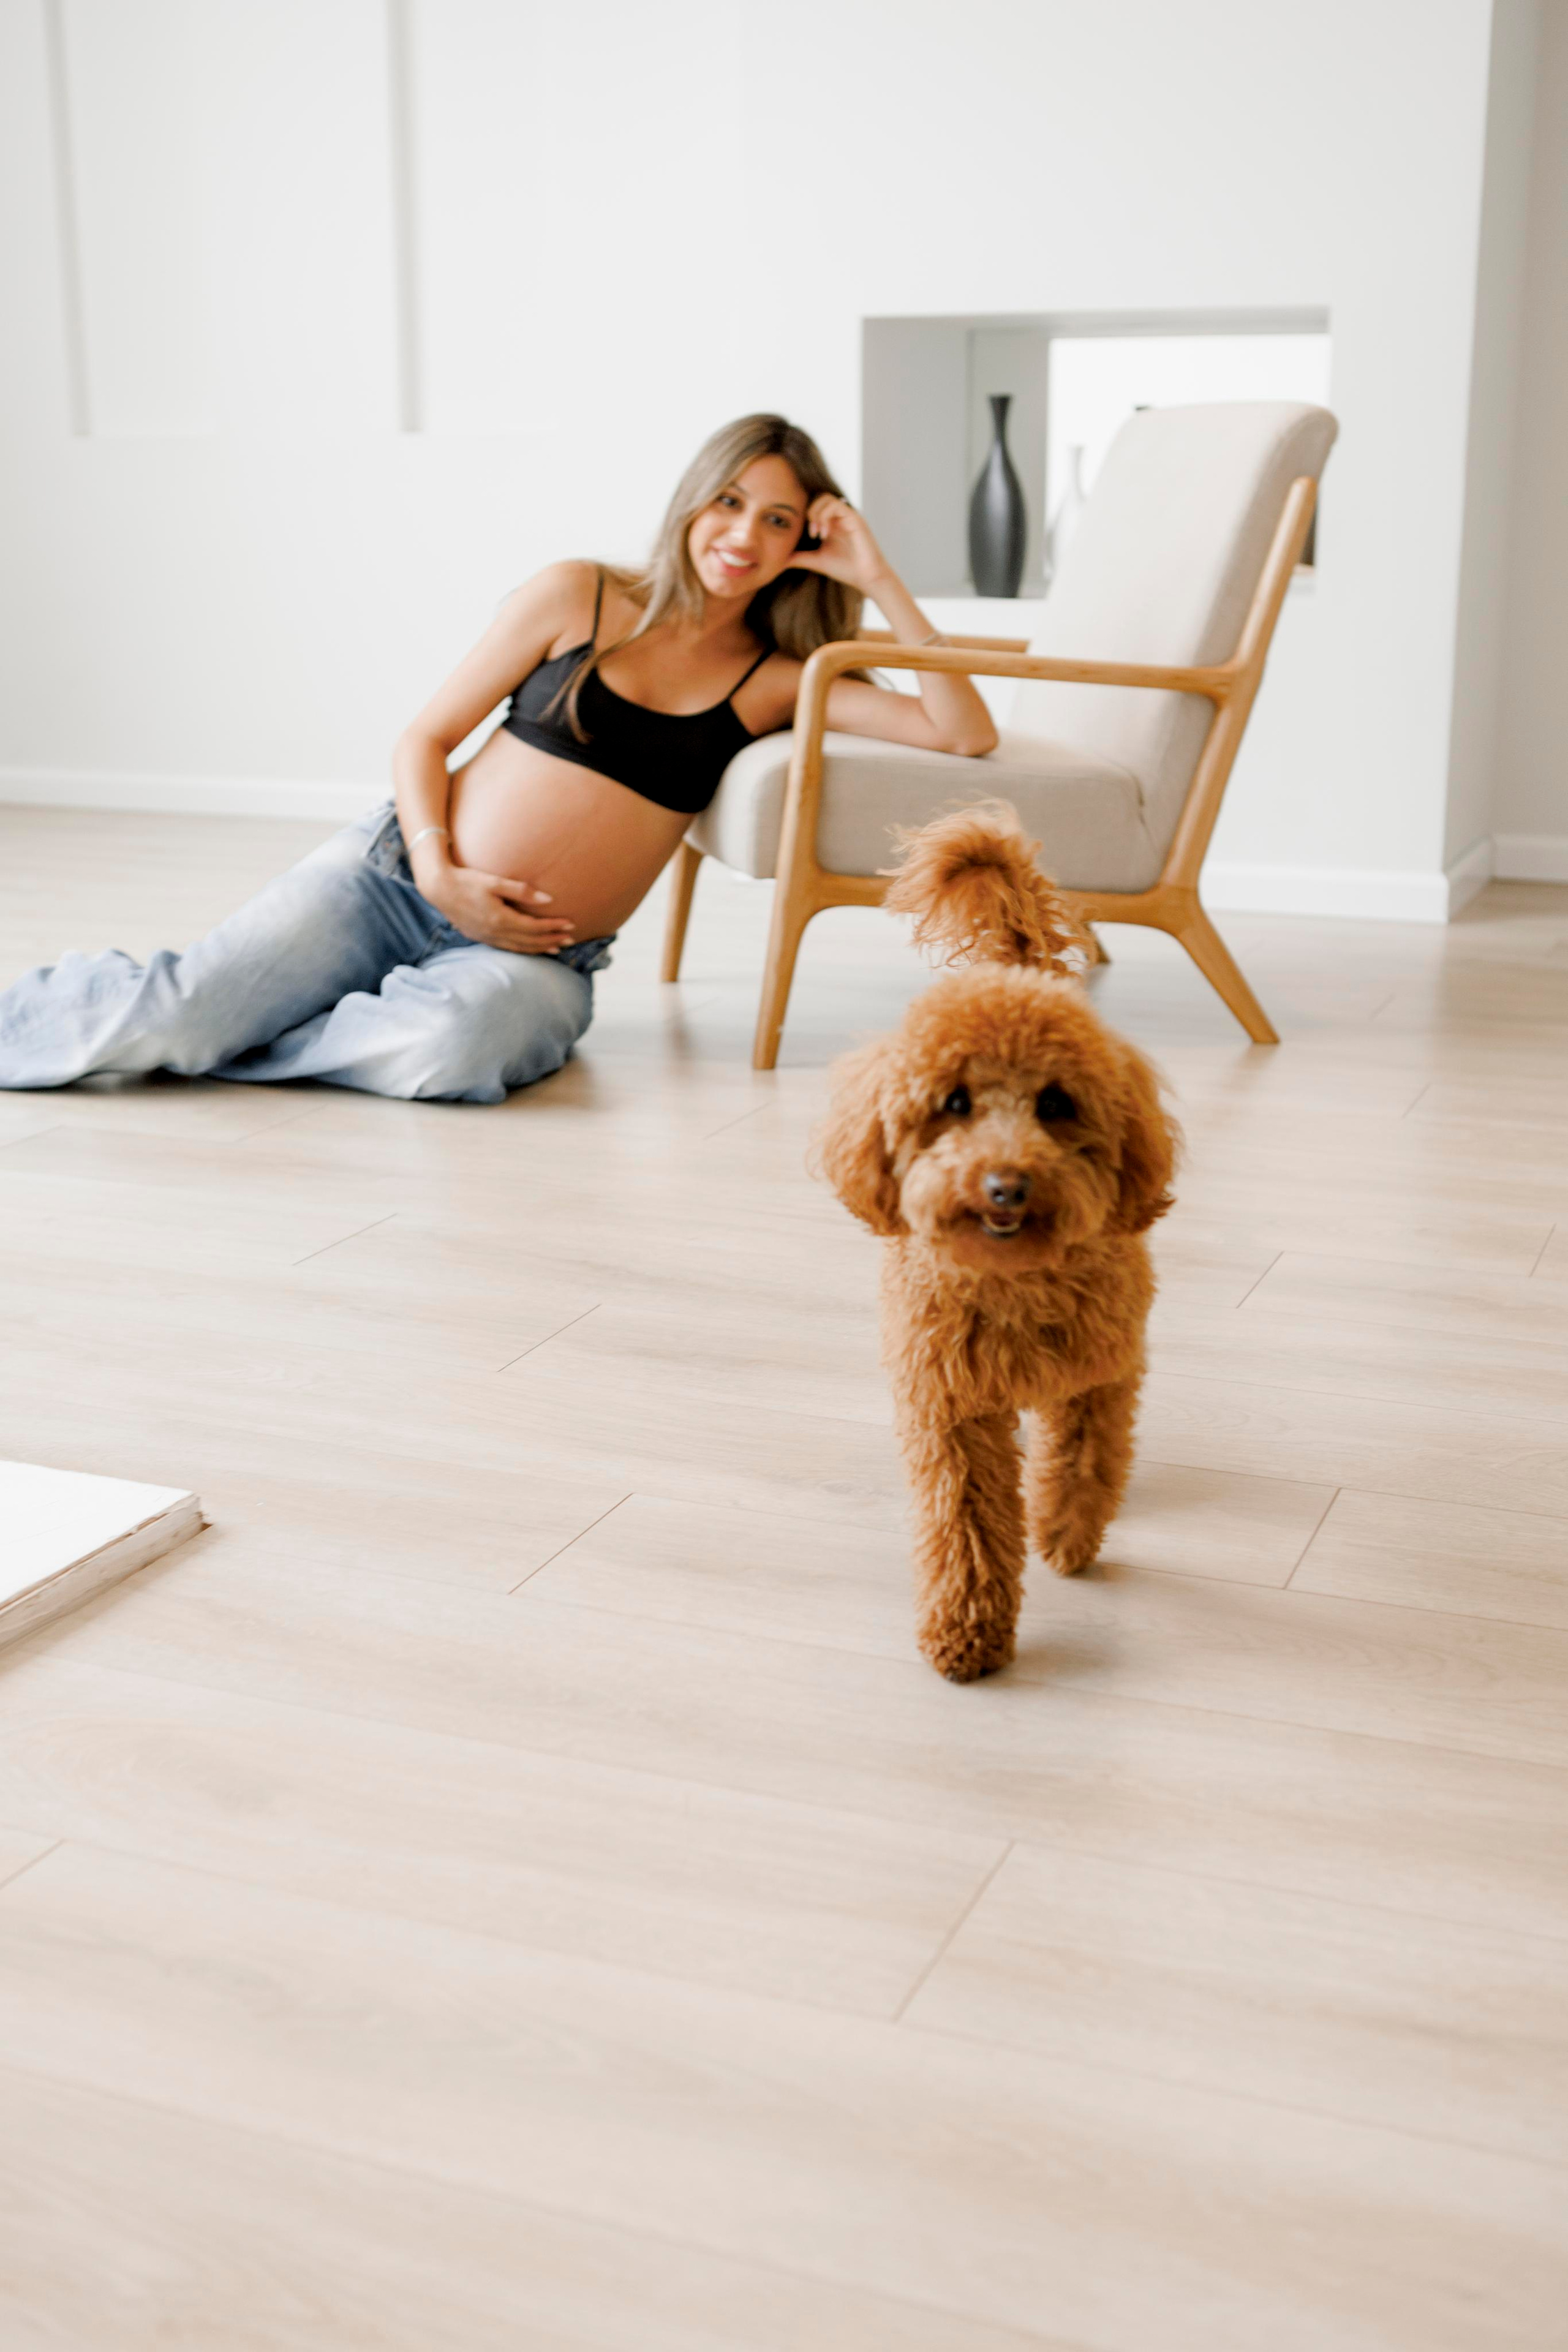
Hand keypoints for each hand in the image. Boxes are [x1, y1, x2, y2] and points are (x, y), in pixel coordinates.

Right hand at [418, 858, 575, 953]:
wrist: (438, 889)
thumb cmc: (466, 880)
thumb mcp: (494, 882)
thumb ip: (522, 891)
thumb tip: (549, 899)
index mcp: (501, 918)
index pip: (535, 927)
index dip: (554, 926)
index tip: (570, 923)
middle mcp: (495, 932)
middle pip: (531, 941)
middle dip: (552, 940)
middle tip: (571, 939)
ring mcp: (487, 937)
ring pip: (520, 948)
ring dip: (540, 948)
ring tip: (557, 948)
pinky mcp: (481, 938)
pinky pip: (508, 948)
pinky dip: (524, 950)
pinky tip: (532, 948)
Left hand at [789, 495, 892, 595]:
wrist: (867, 578)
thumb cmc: (845, 569)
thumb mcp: (816, 561)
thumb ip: (799, 557)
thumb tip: (778, 560)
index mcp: (830, 522)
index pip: (812, 505)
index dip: (803, 515)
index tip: (802, 535)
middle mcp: (838, 516)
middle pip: (817, 497)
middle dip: (808, 513)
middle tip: (809, 534)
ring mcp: (847, 515)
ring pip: (825, 497)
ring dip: (816, 514)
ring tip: (816, 534)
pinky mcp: (855, 517)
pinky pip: (836, 504)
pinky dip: (825, 516)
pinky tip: (824, 534)